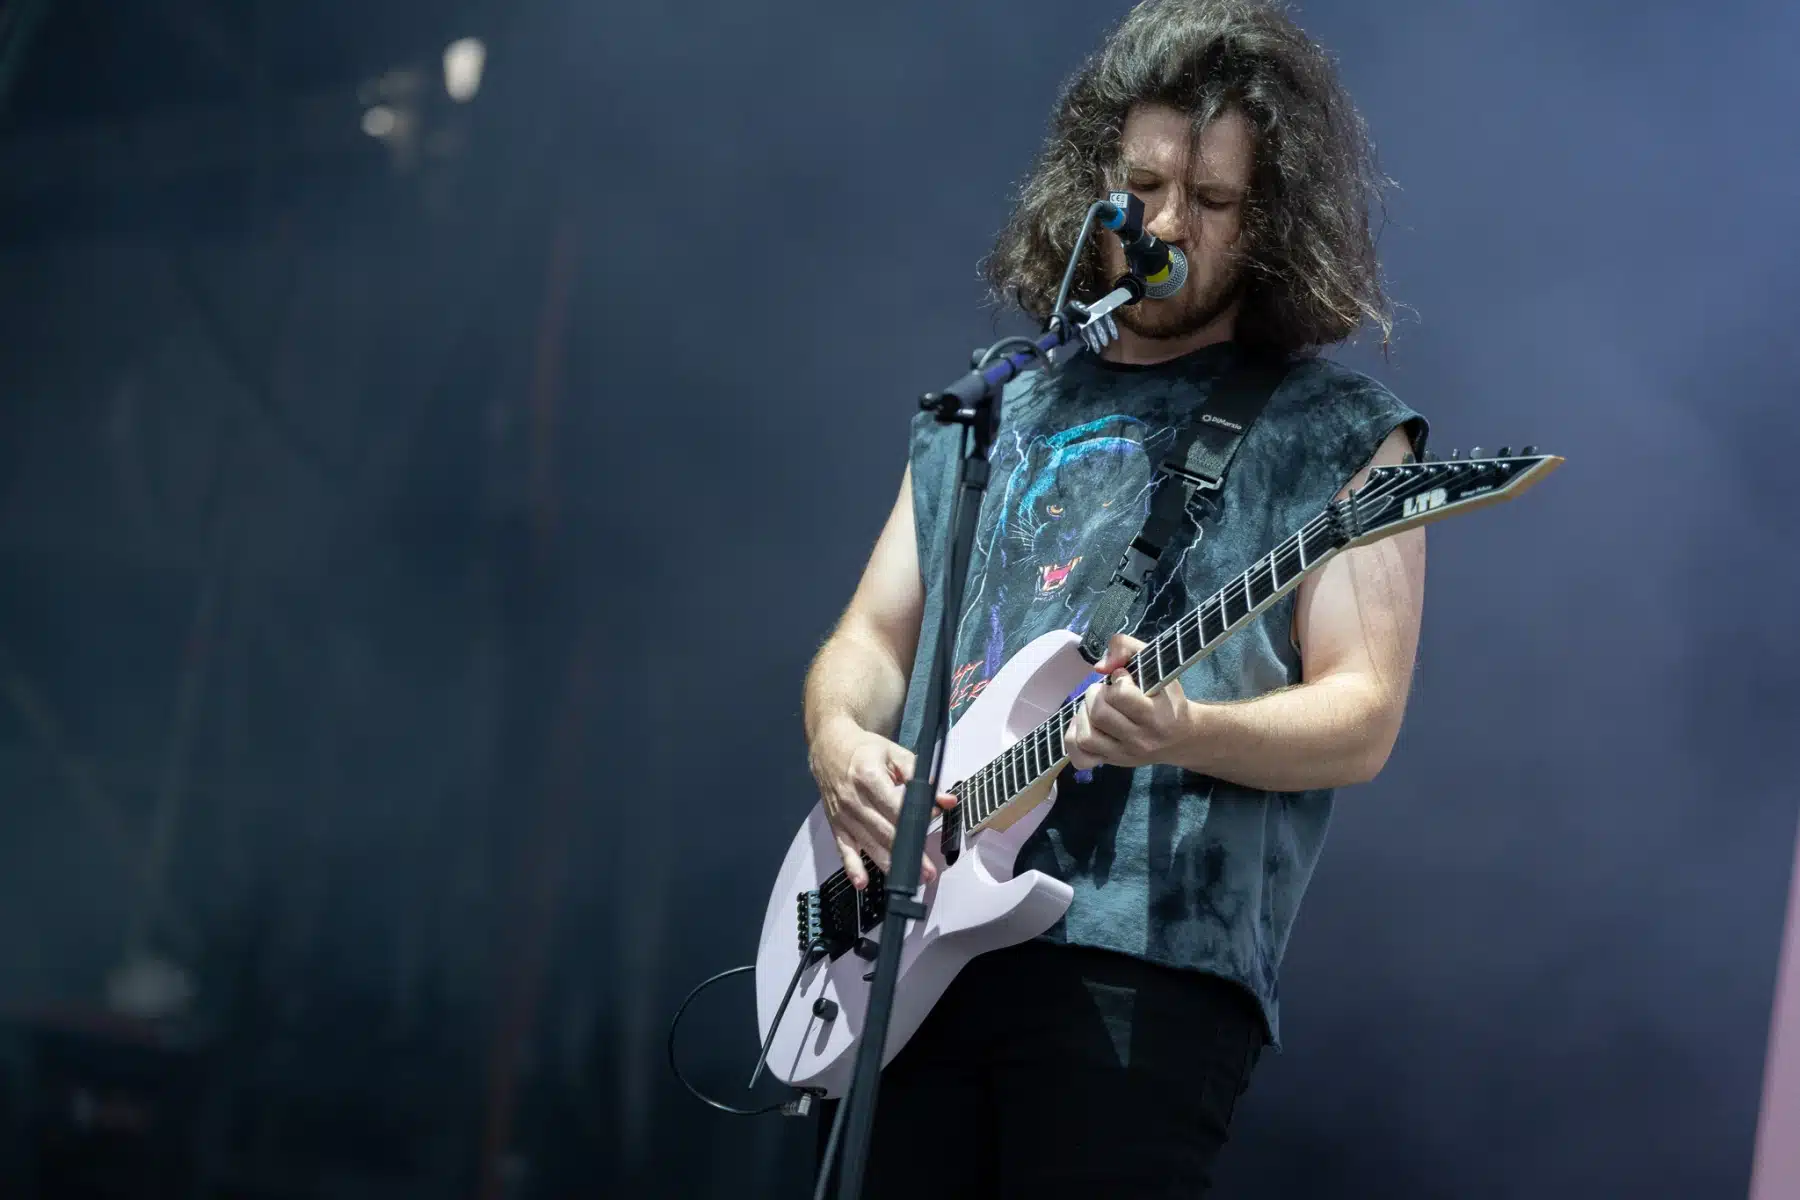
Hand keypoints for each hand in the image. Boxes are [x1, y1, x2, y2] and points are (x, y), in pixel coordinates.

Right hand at [809, 720, 957, 890]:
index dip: (915, 818)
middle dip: (908, 853)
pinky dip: (853, 867)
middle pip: (885, 831)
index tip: (932, 824)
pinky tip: (862, 882)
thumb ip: (920, 777)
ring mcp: (844, 815)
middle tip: (928, 870)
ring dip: (889, 865)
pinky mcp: (837, 825)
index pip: (895, 805)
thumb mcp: (894, 753)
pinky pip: (844, 849)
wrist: (829, 747)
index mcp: (868, 776)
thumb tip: (945, 800)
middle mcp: (854, 799)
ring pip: (869, 844)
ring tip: (909, 880)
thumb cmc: (864, 750)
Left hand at [1063, 634, 1195, 770]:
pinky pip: (1080, 757)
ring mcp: (1124, 755)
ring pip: (1086, 737)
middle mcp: (1140, 739)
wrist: (1181, 738)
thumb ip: (1128, 648)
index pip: (1121, 695)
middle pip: (1099, 714)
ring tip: (1096, 708)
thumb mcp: (1158, 665)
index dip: (1118, 679)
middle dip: (1096, 694)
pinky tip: (1086, 724)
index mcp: (1157, 716)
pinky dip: (1075, 738)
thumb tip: (1099, 666)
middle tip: (1107, 691)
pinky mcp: (1111, 762)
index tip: (1124, 678)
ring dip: (1084, 715)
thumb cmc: (1167, 698)